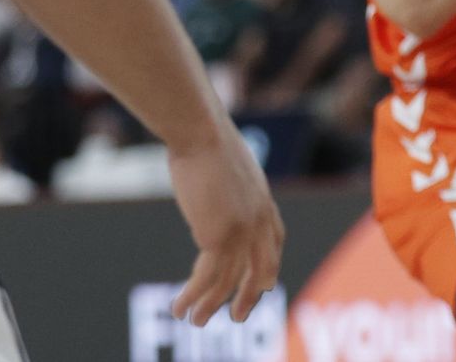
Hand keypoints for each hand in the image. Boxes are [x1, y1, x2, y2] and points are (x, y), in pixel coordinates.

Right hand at [166, 127, 284, 325]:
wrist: (201, 134)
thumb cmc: (208, 141)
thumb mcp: (230, 166)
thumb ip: (231, 188)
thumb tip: (219, 188)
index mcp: (264, 200)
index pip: (275, 240)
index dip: (268, 263)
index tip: (264, 282)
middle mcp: (260, 220)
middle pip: (262, 267)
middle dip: (250, 294)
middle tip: (238, 315)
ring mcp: (243, 230)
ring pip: (231, 280)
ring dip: (212, 305)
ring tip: (197, 322)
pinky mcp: (219, 237)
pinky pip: (207, 278)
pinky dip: (193, 297)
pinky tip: (179, 308)